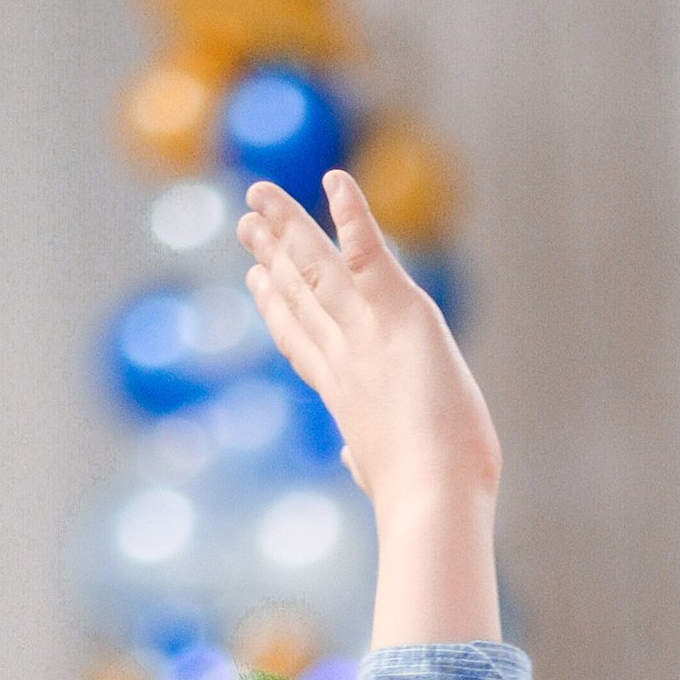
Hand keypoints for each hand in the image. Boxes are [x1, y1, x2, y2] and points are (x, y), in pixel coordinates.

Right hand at [239, 172, 499, 532]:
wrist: (433, 498)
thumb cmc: (426, 500)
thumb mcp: (389, 474)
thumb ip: (364, 459)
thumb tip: (352, 462)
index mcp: (346, 393)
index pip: (304, 340)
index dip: (279, 307)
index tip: (256, 282)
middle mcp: (346, 355)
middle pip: (301, 294)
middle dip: (273, 255)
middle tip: (246, 222)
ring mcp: (367, 332)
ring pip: (318, 266)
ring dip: (290, 225)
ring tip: (260, 195)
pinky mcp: (401, 313)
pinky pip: (369, 252)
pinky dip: (352, 215)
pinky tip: (334, 180)